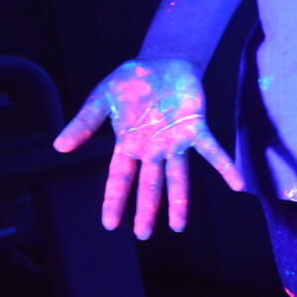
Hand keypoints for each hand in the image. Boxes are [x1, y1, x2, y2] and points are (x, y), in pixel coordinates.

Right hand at [53, 58, 242, 238]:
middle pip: (149, 185)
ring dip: (179, 201)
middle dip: (147, 210)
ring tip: (179, 227)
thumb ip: (83, 124)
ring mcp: (175, 142)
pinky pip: (213, 151)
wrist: (160, 61)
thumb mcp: (100, 99)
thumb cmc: (131, 83)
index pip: (120, 177)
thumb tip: (58, 147)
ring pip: (178, 177)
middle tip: (144, 235)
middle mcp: (153, 149)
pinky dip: (225, 168)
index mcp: (129, 144)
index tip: (110, 225)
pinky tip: (239, 185)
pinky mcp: (196, 129)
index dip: (115, 200)